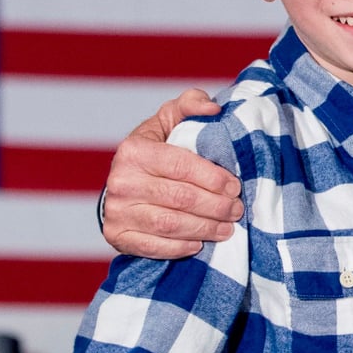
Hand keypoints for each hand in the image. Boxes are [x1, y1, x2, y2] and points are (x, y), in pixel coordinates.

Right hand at [101, 89, 241, 257]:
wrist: (123, 180)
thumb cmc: (156, 147)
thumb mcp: (170, 118)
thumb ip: (191, 104)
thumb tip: (213, 109)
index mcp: (133, 150)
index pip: (181, 166)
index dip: (213, 178)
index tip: (235, 186)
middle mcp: (120, 180)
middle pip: (179, 198)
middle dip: (215, 206)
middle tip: (237, 210)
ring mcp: (115, 211)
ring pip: (169, 224)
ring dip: (203, 228)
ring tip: (227, 229)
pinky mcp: (116, 236)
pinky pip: (152, 247)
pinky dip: (179, 248)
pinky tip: (199, 244)